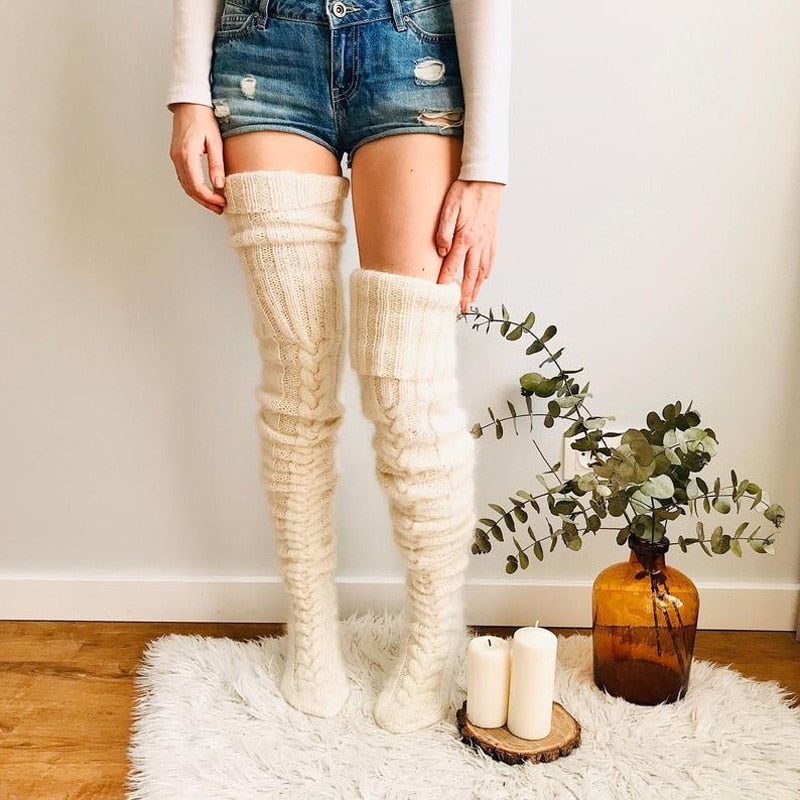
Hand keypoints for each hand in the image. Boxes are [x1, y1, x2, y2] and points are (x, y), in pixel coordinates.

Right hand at [169, 103, 226, 214]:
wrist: (189, 102)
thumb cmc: (203, 117)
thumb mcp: (215, 141)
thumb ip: (217, 164)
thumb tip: (219, 185)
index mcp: (187, 155)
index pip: (197, 186)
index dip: (210, 198)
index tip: (223, 202)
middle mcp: (178, 158)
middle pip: (190, 189)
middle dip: (205, 202)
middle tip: (220, 209)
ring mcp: (175, 158)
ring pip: (186, 186)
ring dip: (200, 197)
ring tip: (215, 204)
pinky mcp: (176, 156)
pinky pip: (184, 178)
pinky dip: (194, 188)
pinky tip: (206, 192)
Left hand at [435, 179, 503, 312]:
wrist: (486, 178)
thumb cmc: (465, 191)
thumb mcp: (448, 208)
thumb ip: (443, 232)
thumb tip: (441, 252)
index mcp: (465, 238)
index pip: (453, 266)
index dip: (446, 282)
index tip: (440, 296)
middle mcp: (478, 243)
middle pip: (471, 274)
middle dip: (466, 294)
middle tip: (463, 309)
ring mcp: (487, 240)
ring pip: (482, 270)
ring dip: (477, 287)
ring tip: (473, 300)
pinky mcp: (492, 235)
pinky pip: (491, 258)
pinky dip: (487, 271)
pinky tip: (485, 277)